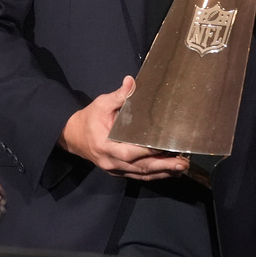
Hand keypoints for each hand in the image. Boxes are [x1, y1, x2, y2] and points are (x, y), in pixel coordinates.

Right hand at [58, 76, 188, 179]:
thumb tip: (132, 81)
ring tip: (181, 167)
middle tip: (182, 162)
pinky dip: (154, 174)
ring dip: (162, 172)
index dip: (147, 152)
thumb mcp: (101, 104)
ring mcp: (115, 169)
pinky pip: (138, 176)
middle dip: (162, 166)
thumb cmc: (90, 119)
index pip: (129, 152)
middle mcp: (111, 161)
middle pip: (140, 167)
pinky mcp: (119, 172)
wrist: (73, 136)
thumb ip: (118, 95)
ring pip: (141, 174)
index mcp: (105, 145)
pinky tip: (169, 171)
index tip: (165, 147)